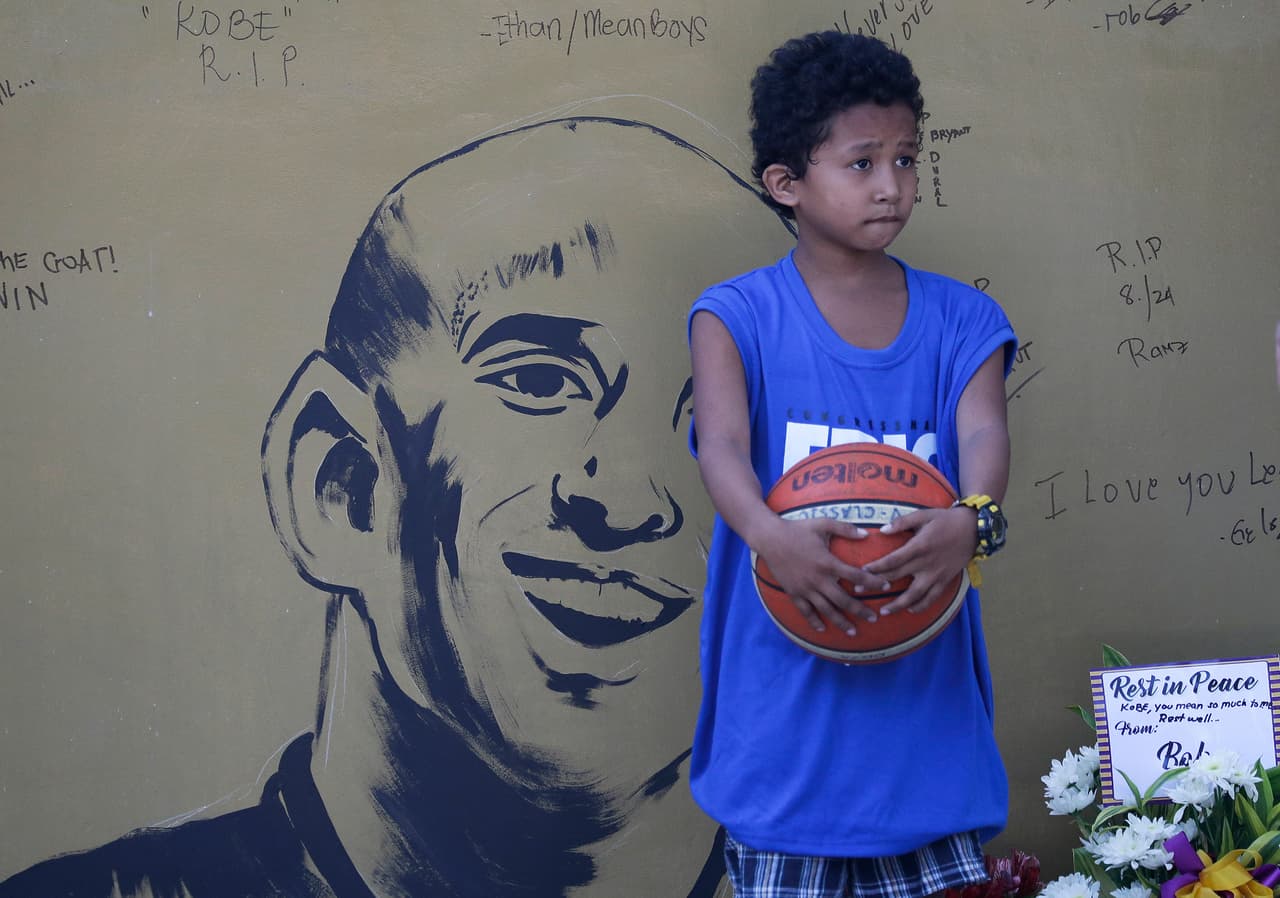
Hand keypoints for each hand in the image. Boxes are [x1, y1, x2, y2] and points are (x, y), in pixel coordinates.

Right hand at [754, 516, 890, 634]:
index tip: (886, 586)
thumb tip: (866, 534)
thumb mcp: (822, 524)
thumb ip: (845, 529)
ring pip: (826, 610)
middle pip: (844, 600)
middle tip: (874, 618)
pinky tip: (823, 629)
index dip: (873, 582)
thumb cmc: (797, 529)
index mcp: (828, 562)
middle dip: (860, 610)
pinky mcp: (794, 592)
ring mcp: (805, 588)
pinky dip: (814, 621)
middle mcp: (818, 579)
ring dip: (841, 622)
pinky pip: (806, 611)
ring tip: (853, 632)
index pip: (856, 576)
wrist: (770, 538)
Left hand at [865, 506, 976, 614]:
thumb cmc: (945, 519)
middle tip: (858, 591)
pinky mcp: (946, 580)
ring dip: (898, 604)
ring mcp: (937, 574)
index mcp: (919, 546)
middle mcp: (927, 563)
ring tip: (883, 611)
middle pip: (898, 577)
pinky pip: (932, 598)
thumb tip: (882, 530)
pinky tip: (909, 610)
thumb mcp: (923, 515)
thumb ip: (902, 522)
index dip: (877, 567)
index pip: (893, 560)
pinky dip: (921, 606)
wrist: (973, 529)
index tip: (862, 571)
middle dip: (877, 585)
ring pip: (915, 595)